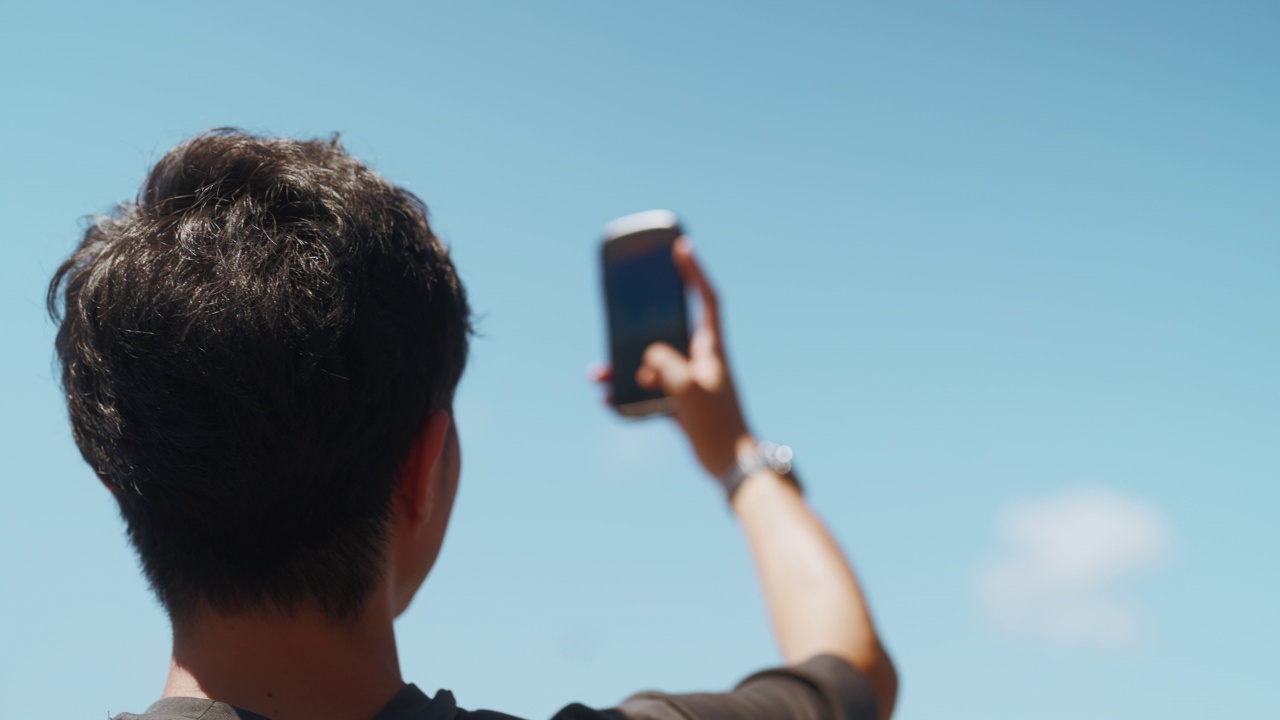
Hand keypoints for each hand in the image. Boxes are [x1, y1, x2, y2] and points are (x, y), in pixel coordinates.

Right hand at [594, 237, 753, 478]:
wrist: (730, 462)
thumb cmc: (717, 421)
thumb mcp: (686, 384)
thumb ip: (664, 363)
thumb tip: (648, 360)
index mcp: (712, 347)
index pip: (706, 299)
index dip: (694, 271)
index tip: (681, 246)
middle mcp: (701, 360)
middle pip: (668, 330)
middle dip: (640, 323)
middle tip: (619, 311)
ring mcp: (689, 382)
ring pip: (650, 364)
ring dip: (624, 367)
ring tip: (598, 373)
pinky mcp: (680, 405)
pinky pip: (648, 392)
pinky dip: (627, 395)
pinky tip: (607, 400)